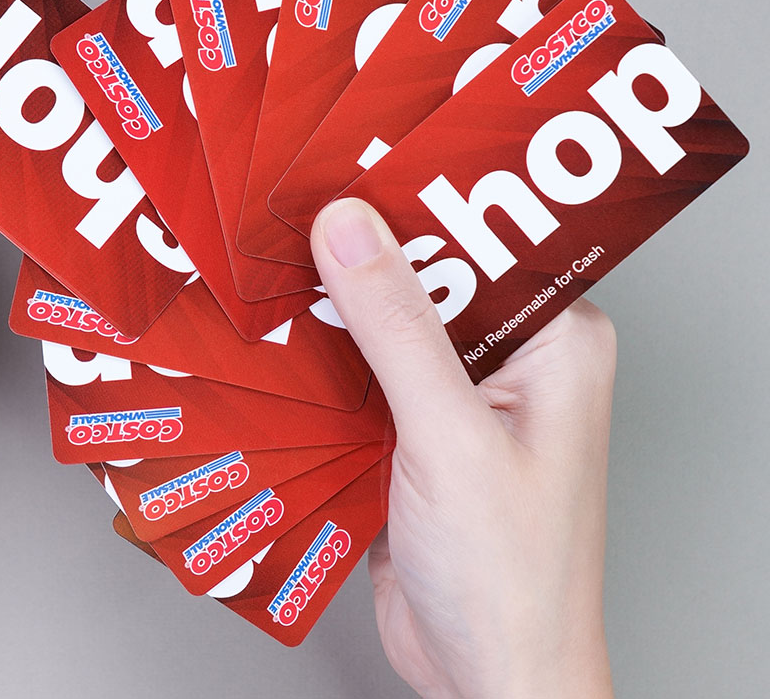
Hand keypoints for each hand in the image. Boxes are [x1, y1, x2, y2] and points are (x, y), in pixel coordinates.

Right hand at [311, 198, 614, 698]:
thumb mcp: (449, 437)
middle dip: (356, 254)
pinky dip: (315, 364)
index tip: (340, 166)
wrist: (488, 678)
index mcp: (554, 343)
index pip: (480, 239)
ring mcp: (456, 401)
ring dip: (327, 311)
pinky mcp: (410, 437)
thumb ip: (397, 329)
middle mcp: (509, 362)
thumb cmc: (509, 577)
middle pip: (424, 280)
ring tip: (261, 266)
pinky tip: (268, 343)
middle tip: (282, 210)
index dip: (411, 199)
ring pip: (382, 329)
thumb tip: (350, 229)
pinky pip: (357, 379)